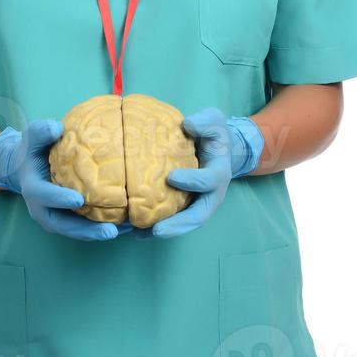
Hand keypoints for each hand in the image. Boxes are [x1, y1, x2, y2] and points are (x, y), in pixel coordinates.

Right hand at [0, 119, 119, 241]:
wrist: (26, 167)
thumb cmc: (33, 149)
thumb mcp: (33, 136)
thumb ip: (42, 131)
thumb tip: (57, 128)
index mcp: (33, 189)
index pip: (45, 195)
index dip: (60, 199)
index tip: (78, 200)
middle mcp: (41, 209)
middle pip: (62, 225)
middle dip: (85, 230)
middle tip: (109, 231)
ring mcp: (53, 217)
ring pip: (74, 231)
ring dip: (95, 234)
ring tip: (120, 233)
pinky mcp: (65, 220)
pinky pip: (81, 228)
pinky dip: (98, 230)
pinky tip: (122, 229)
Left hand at [149, 108, 264, 238]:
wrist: (217, 149)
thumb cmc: (213, 135)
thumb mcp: (214, 121)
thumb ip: (205, 121)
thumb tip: (188, 124)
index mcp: (219, 174)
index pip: (209, 181)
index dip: (193, 181)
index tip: (172, 177)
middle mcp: (211, 195)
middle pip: (198, 216)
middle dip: (179, 224)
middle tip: (157, 229)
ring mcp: (198, 203)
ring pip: (185, 224)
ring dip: (165, 231)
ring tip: (141, 235)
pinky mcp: (185, 207)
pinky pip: (174, 221)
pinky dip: (156, 228)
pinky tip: (137, 233)